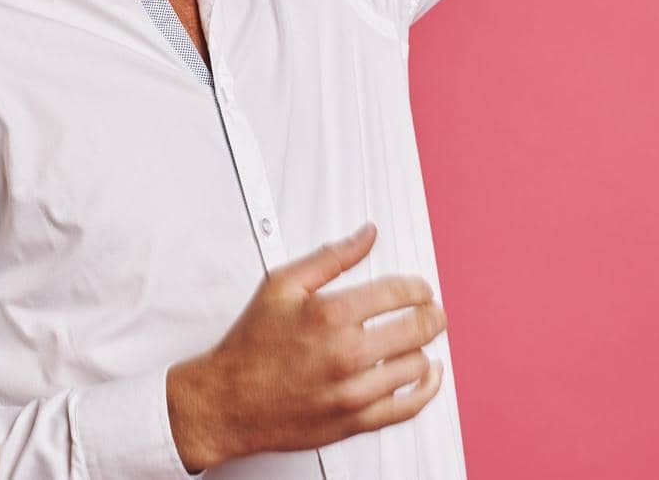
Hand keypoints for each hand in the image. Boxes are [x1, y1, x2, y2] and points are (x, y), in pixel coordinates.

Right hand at [167, 222, 447, 470]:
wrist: (227, 401)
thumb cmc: (250, 347)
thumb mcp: (282, 285)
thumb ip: (331, 257)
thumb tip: (366, 236)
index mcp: (330, 315)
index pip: (398, 292)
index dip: (418, 287)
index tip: (420, 289)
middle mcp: (345, 354)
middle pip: (417, 328)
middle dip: (431, 314)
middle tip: (431, 310)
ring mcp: (352, 391)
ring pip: (416, 365)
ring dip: (424, 348)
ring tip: (417, 340)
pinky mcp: (353, 421)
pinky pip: (407, 408)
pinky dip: (426, 389)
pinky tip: (427, 376)